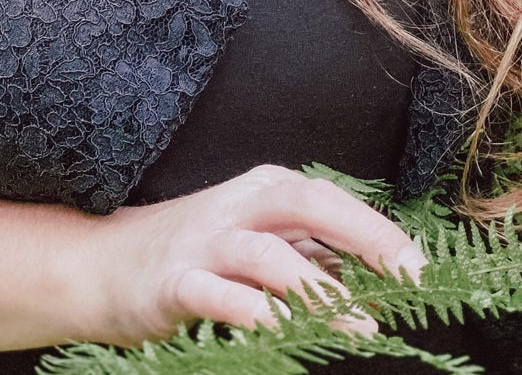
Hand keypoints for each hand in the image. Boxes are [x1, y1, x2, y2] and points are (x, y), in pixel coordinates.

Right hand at [66, 163, 426, 348]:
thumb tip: (378, 282)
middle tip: (407, 279)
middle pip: (309, 206)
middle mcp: (240, 207)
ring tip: (360, 326)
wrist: (101, 265)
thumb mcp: (256, 243)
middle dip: (363, 238)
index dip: (378, 230)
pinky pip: (220, 295)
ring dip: (319, 291)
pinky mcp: (175, 283)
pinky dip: (254, 312)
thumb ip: (310, 256)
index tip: (420, 267)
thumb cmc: (195, 255)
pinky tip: (281, 330)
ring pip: (269, 255)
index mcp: (266, 190)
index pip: (332, 200)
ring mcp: (206, 243)